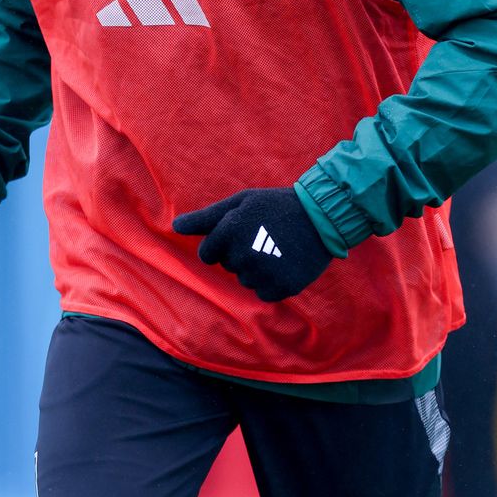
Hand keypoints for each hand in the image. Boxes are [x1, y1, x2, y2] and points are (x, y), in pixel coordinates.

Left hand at [173, 187, 332, 301]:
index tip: (243, 234)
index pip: (207, 254)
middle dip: (242, 254)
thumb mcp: (240, 203)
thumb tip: (175, 227)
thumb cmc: (275, 206)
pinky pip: (264, 293)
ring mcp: (263, 272)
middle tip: (266, 236)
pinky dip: (274, 282)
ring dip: (258, 269)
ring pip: (246, 281)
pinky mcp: (282, 287)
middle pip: (228, 267)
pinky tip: (286, 263)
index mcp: (229, 230)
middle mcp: (243, 253)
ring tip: (278, 249)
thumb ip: (205, 217)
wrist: (321, 216)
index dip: (222, 245)